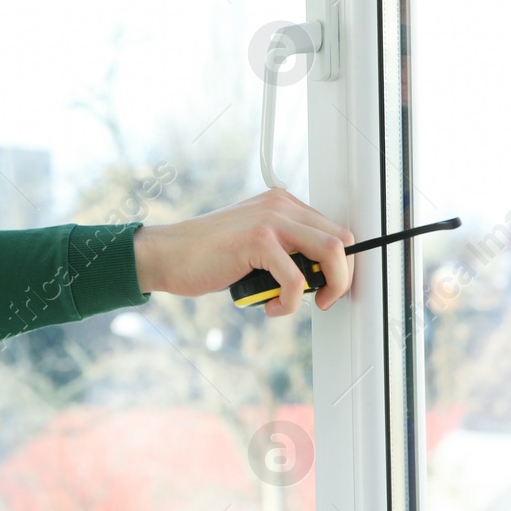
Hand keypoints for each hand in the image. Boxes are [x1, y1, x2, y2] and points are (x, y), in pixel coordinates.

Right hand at [132, 188, 354, 315]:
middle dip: (341, 277)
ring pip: (331, 253)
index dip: (343, 264)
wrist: (167, 255)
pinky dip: (289, 303)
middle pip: (342, 240)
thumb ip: (286, 250)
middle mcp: (281, 206)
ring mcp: (271, 220)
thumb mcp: (255, 245)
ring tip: (296, 303)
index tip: (332, 287)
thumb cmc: (207, 256)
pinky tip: (270, 306)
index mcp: (283, 204)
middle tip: (324, 299)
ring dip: (326, 288)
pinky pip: (296, 279)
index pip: (335, 230)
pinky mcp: (257, 240)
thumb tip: (319, 276)